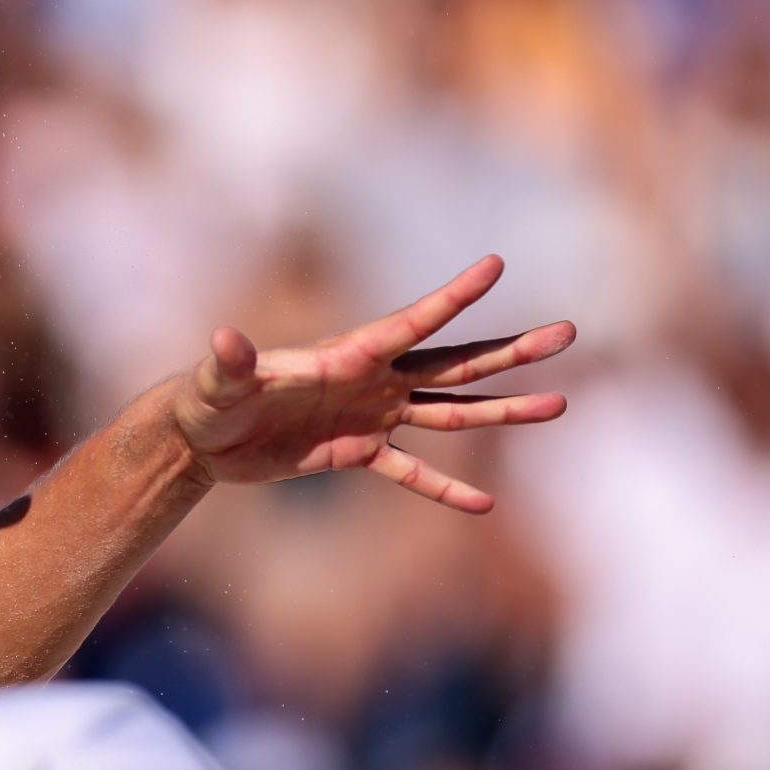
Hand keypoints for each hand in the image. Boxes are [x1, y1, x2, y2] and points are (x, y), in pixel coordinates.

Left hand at [172, 257, 573, 513]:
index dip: (451, 297)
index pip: (411, 323)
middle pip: (455, 364)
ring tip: (558, 407)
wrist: (202, 437)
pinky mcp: (357, 453)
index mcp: (349, 355)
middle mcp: (373, 381)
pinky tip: (484, 505)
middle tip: (566, 332)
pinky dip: (444, 488)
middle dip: (510, 352)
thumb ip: (230, 362)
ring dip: (502, 411)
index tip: (495, 265)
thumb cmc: (209, 398)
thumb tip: (224, 340)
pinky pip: (412, 473)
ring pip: (451, 413)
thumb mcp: (218, 382)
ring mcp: (372, 417)